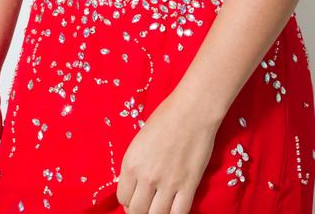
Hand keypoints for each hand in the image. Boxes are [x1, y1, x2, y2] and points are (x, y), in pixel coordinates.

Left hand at [115, 92, 219, 213]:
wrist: (191, 111)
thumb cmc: (165, 119)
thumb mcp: (140, 141)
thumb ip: (136, 165)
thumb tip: (136, 187)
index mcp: (131, 162)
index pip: (122, 197)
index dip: (128, 201)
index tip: (135, 198)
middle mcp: (146, 176)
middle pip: (137, 211)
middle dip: (140, 211)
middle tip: (146, 205)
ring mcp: (168, 183)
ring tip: (158, 208)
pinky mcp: (188, 186)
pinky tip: (173, 208)